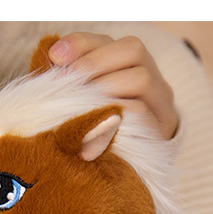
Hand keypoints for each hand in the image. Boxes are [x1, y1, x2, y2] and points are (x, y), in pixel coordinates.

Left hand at [48, 32, 178, 139]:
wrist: (131, 173)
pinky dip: (114, 113)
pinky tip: (92, 123)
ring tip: (78, 102)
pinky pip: (142, 113)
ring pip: (141, 78)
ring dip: (104, 87)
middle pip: (133, 50)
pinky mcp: (162, 129)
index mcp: (130, 65)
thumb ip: (70, 79)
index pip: (109, 40)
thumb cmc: (97, 130)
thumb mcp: (83, 100)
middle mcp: (152, 77)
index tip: (54, 56)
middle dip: (94, 62)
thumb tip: (50, 60)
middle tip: (66, 80)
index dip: (82, 43)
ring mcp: (161, 103)